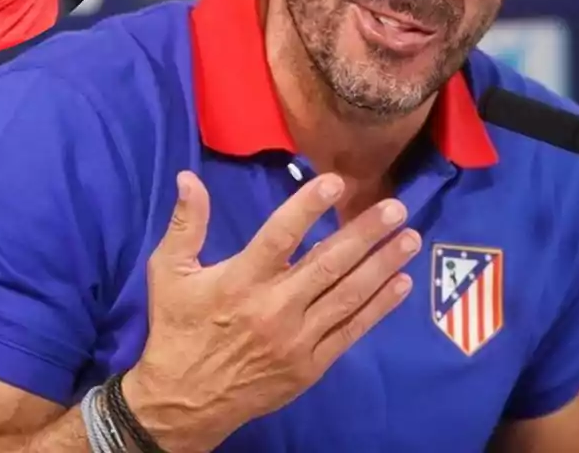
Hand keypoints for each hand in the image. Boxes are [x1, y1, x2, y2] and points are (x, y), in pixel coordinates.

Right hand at [123, 170, 420, 451]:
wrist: (183, 401)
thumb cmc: (178, 328)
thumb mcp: (168, 272)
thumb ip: (185, 224)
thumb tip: (189, 177)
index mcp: (240, 281)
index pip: (280, 236)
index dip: (309, 207)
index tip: (338, 183)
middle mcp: (273, 308)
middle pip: (328, 264)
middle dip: (365, 234)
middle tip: (396, 208)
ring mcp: (297, 339)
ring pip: (348, 296)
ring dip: (382, 265)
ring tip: (409, 238)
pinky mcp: (311, 365)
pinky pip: (351, 331)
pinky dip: (379, 308)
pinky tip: (401, 284)